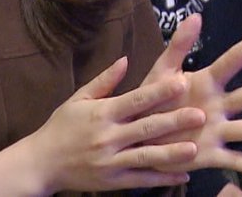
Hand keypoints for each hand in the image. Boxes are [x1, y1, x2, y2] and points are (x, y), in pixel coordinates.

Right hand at [0, 56, 206, 195]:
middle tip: (200, 114)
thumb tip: (125, 59)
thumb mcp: (78, 99)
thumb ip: (104, 81)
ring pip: (145, 157)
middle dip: (174, 121)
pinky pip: (141, 180)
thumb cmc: (61, 127)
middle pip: (146, 127)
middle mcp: (107, 137)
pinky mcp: (112, 181)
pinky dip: (162, 179)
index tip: (181, 83)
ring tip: (194, 148)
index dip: (158, 92)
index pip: (135, 99)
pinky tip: (182, 176)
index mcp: (102, 113)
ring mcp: (110, 161)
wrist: (40, 163)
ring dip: (171, 153)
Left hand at [144, 14, 241, 178]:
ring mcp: (217, 130)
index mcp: (206, 83)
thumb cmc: (151, 100)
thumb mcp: (161, 71)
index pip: (231, 62)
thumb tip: (195, 15)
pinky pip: (235, 161)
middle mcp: (218, 105)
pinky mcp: (210, 154)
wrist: (138, 135)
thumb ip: (178, 46)